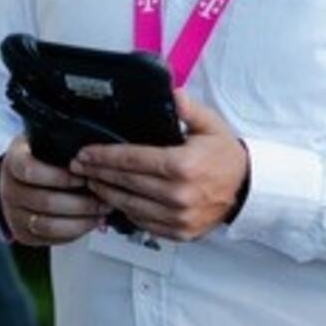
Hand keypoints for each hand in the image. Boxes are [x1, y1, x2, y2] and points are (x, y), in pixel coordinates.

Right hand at [0, 135, 106, 246]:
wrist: (21, 178)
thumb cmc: (41, 158)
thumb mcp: (47, 143)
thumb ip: (65, 148)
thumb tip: (94, 161)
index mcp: (13, 161)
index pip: (30, 170)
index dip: (60, 176)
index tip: (82, 175)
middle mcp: (8, 189)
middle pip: (45, 202)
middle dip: (81, 203)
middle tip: (103, 199)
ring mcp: (12, 214)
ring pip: (48, 225)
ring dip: (80, 222)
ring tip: (99, 214)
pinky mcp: (22, 233)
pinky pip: (50, 239)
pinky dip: (73, 234)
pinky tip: (88, 224)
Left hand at [70, 91, 247, 241]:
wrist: (246, 188)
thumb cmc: (224, 156)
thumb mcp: (209, 124)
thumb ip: (187, 108)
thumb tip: (171, 92)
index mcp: (183, 166)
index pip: (132, 160)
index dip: (104, 156)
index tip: (85, 152)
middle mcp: (179, 195)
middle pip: (126, 183)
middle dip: (98, 172)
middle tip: (78, 165)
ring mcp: (179, 217)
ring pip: (130, 206)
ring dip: (106, 193)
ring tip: (91, 181)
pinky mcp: (180, 232)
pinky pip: (143, 223)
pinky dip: (126, 211)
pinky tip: (115, 199)